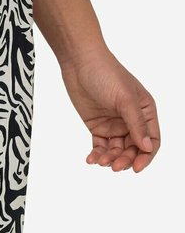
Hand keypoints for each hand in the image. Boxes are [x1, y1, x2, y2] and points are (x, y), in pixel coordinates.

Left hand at [59, 46, 160, 172]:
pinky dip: (97, 155)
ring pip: (116, 150)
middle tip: (114, 166)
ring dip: (110, 159)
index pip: (152, 140)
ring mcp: (115, 124)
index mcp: (146, 111)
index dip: (146, 156)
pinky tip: (91, 159)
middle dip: (125, 159)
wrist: (80, 64)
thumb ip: (137, 124)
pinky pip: (101, 146)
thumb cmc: (107, 75)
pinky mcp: (98, 127)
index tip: (135, 168)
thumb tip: (147, 147)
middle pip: (133, 149)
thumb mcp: (125, 100)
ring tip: (99, 161)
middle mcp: (132, 120)